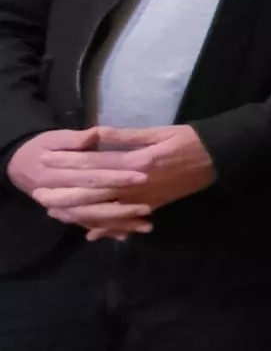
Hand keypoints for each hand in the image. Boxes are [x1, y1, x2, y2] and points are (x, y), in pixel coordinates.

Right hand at [7, 129, 152, 237]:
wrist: (22, 165)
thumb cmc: (43, 147)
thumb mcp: (56, 138)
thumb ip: (76, 140)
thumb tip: (94, 135)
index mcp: (56, 175)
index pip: (91, 177)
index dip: (116, 176)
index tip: (143, 175)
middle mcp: (57, 197)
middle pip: (92, 204)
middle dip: (121, 207)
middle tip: (148, 206)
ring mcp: (63, 209)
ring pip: (92, 220)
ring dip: (118, 224)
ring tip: (146, 225)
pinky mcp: (70, 215)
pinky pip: (89, 225)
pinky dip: (108, 231)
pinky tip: (130, 234)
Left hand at [38, 126, 215, 230]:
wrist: (219, 158)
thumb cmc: (189, 140)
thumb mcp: (158, 132)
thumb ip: (126, 136)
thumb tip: (96, 134)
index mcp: (138, 162)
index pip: (97, 164)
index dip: (70, 163)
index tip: (48, 162)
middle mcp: (139, 185)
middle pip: (96, 192)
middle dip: (67, 194)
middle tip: (43, 196)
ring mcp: (147, 199)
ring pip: (108, 210)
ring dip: (82, 213)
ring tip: (59, 213)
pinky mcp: (155, 206)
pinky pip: (127, 220)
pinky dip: (110, 228)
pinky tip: (93, 233)